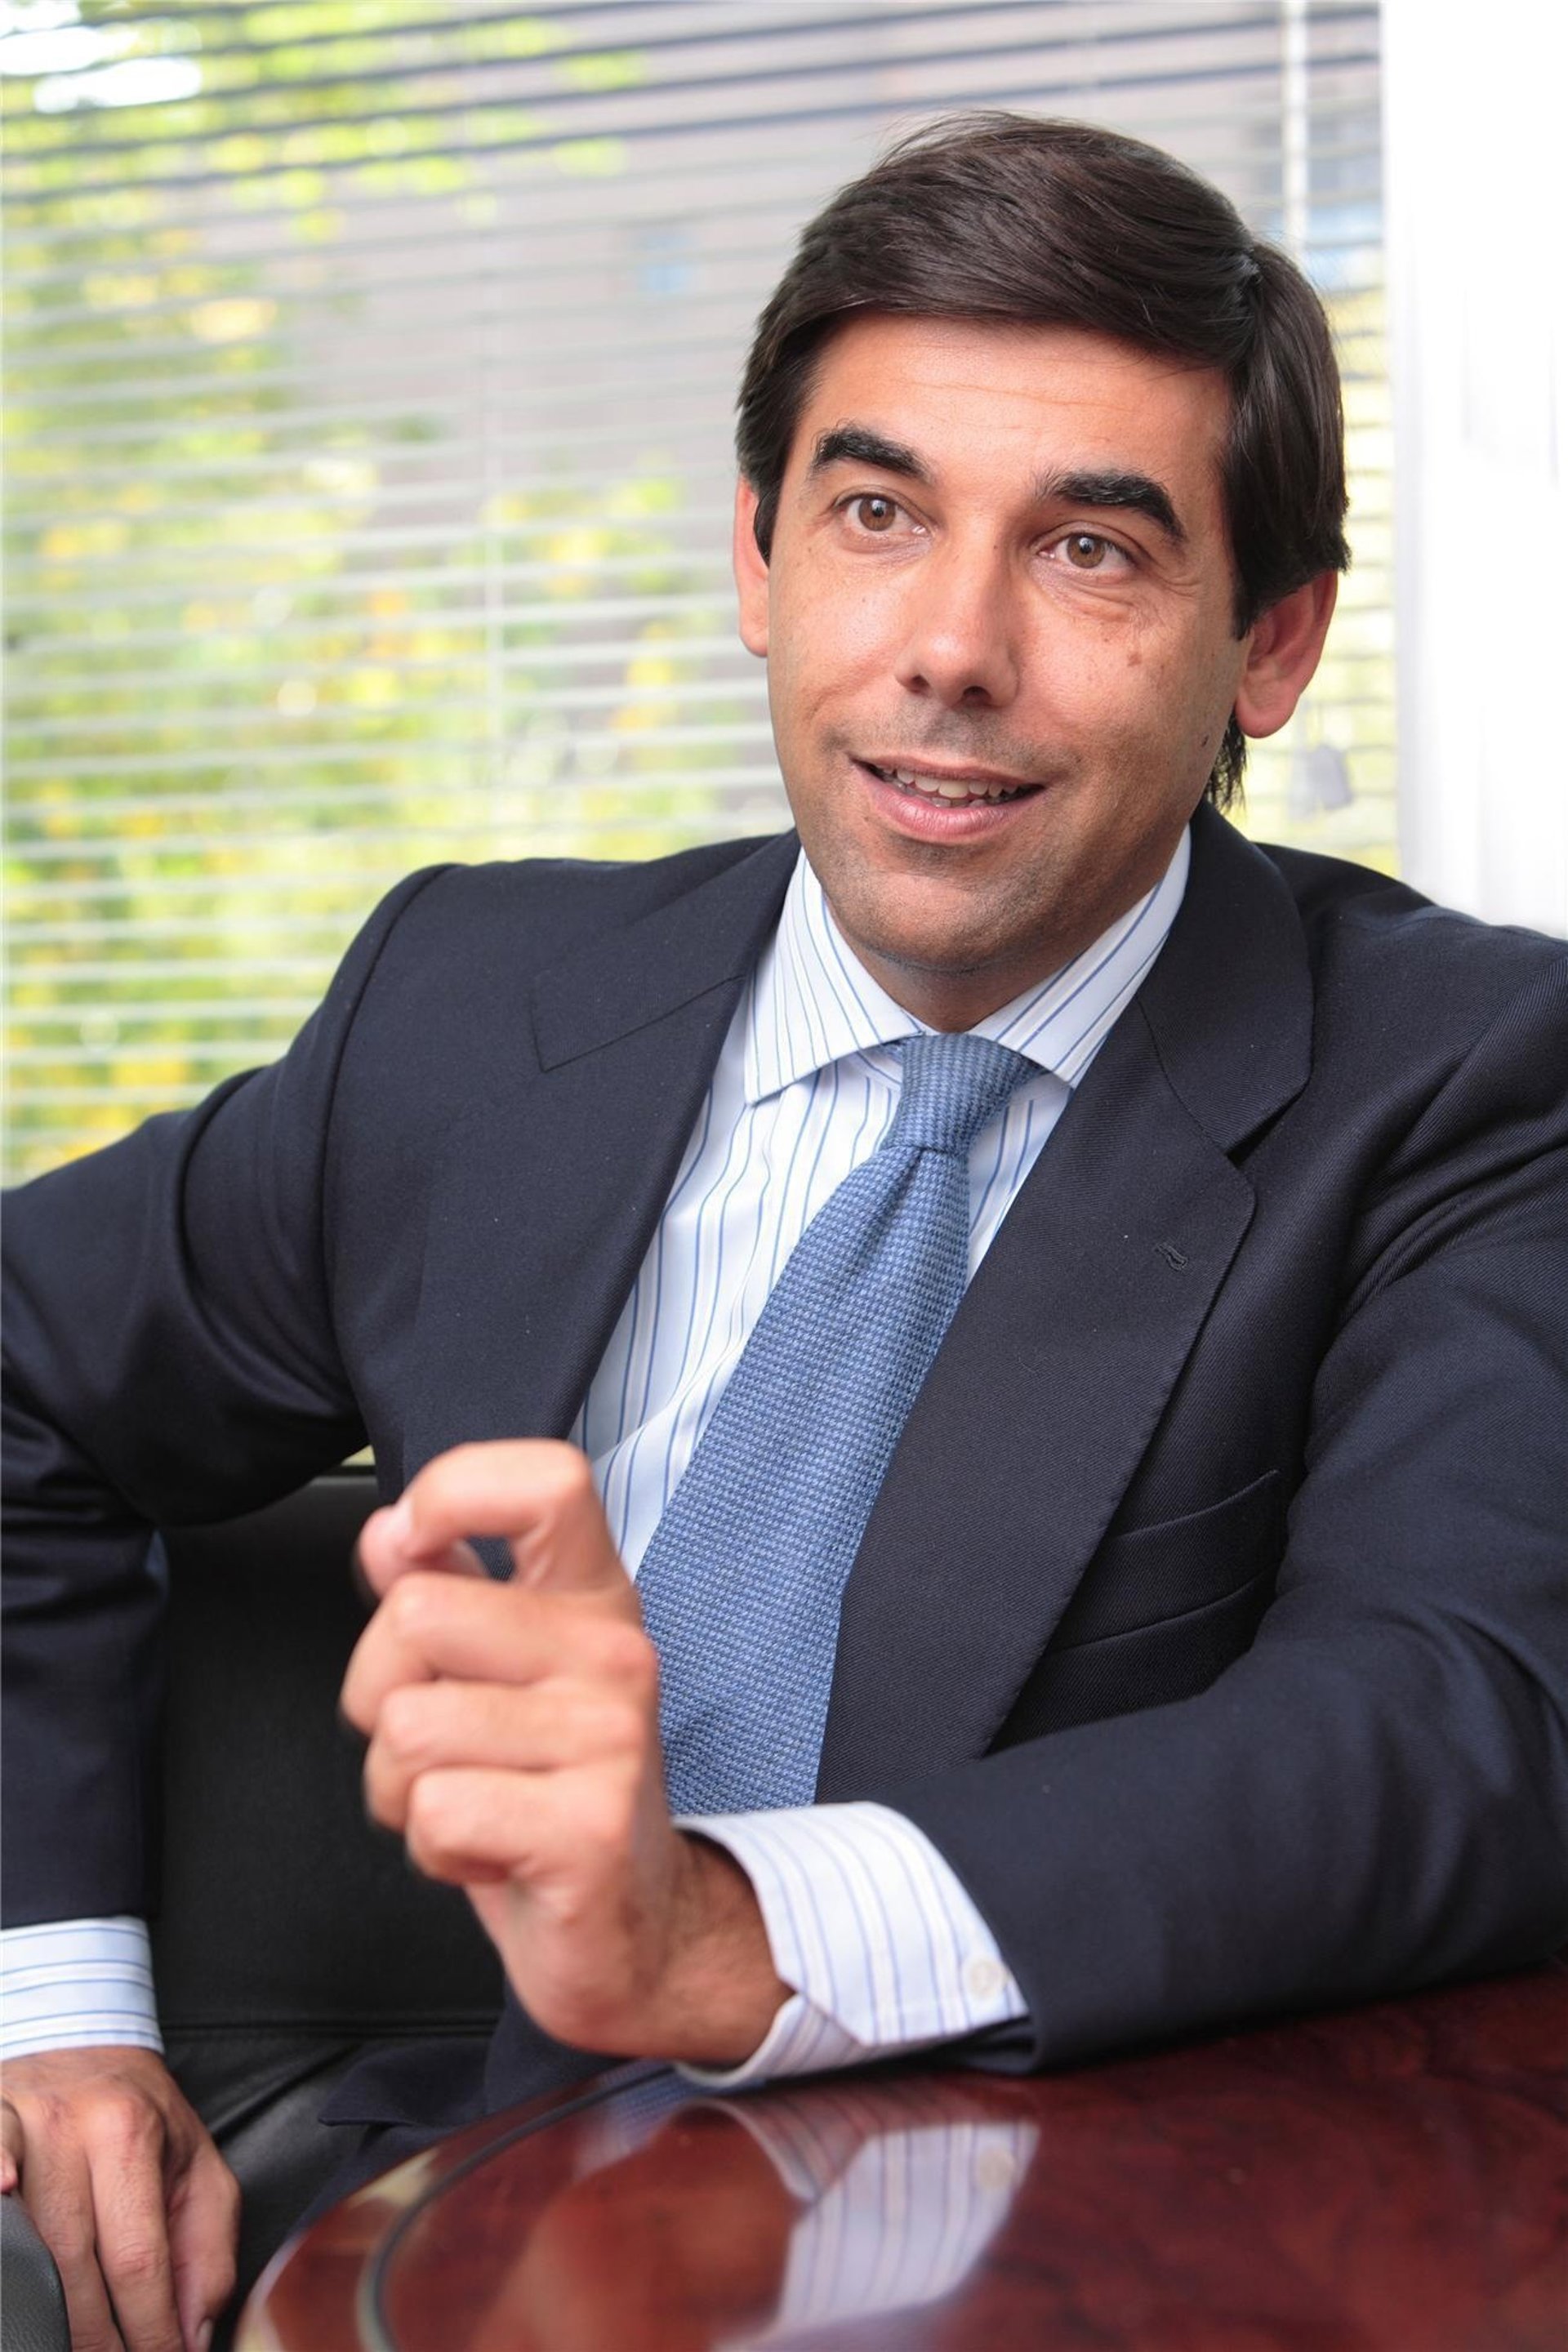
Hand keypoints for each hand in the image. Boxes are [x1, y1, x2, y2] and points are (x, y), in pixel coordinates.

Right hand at [0, 2044, 237, 2351]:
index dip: (147, 2331)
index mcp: (133, 2136)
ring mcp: (18, 2131)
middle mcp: (71, 2131)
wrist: (86, 2045)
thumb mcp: (200, 2172)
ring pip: (25, 2250)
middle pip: (73, 2267)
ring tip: (68, 2346)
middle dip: (95, 2341)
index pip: (137, 2260)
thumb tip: (190, 2338)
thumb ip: (207, 2254)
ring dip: (45, 2316)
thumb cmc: (144, 2121)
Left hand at [341, 1441, 787, 2065]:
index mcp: (594, 1600)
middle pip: (416, 1614)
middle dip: (381, 1697)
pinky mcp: (591, 1826)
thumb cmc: (554, 1796)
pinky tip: (493, 1852)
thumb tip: (388, 1533)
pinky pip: (437, 1812)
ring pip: (409, 1729)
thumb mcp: (500, 1679)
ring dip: (403, 1790)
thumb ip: (444, 1592)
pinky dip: (435, 1849)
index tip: (416, 1548)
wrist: (637, 1931)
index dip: (454, 1492)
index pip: (547, 1481)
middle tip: (440, 1746)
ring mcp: (610, 1737)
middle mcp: (615, 1652)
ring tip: (471, 1803)